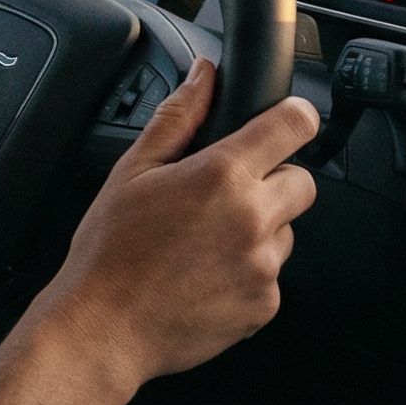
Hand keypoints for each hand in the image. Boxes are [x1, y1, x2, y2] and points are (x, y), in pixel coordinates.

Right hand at [36, 58, 318, 396]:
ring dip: (258, 230)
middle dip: (271, 181)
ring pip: (286, 231)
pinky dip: (248, 273)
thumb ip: (178, 116)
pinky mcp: (265, 306)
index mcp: (221, 176)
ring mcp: (263, 267)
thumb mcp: (133, 170)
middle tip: (223, 197)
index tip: (285, 122)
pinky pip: (272, 276)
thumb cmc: (110, 251)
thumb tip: (204, 76)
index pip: (294, 125)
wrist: (104, 328)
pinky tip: (204, 275)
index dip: (293, 116)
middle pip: (302, 182)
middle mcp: (252, 219)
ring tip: (204, 243)